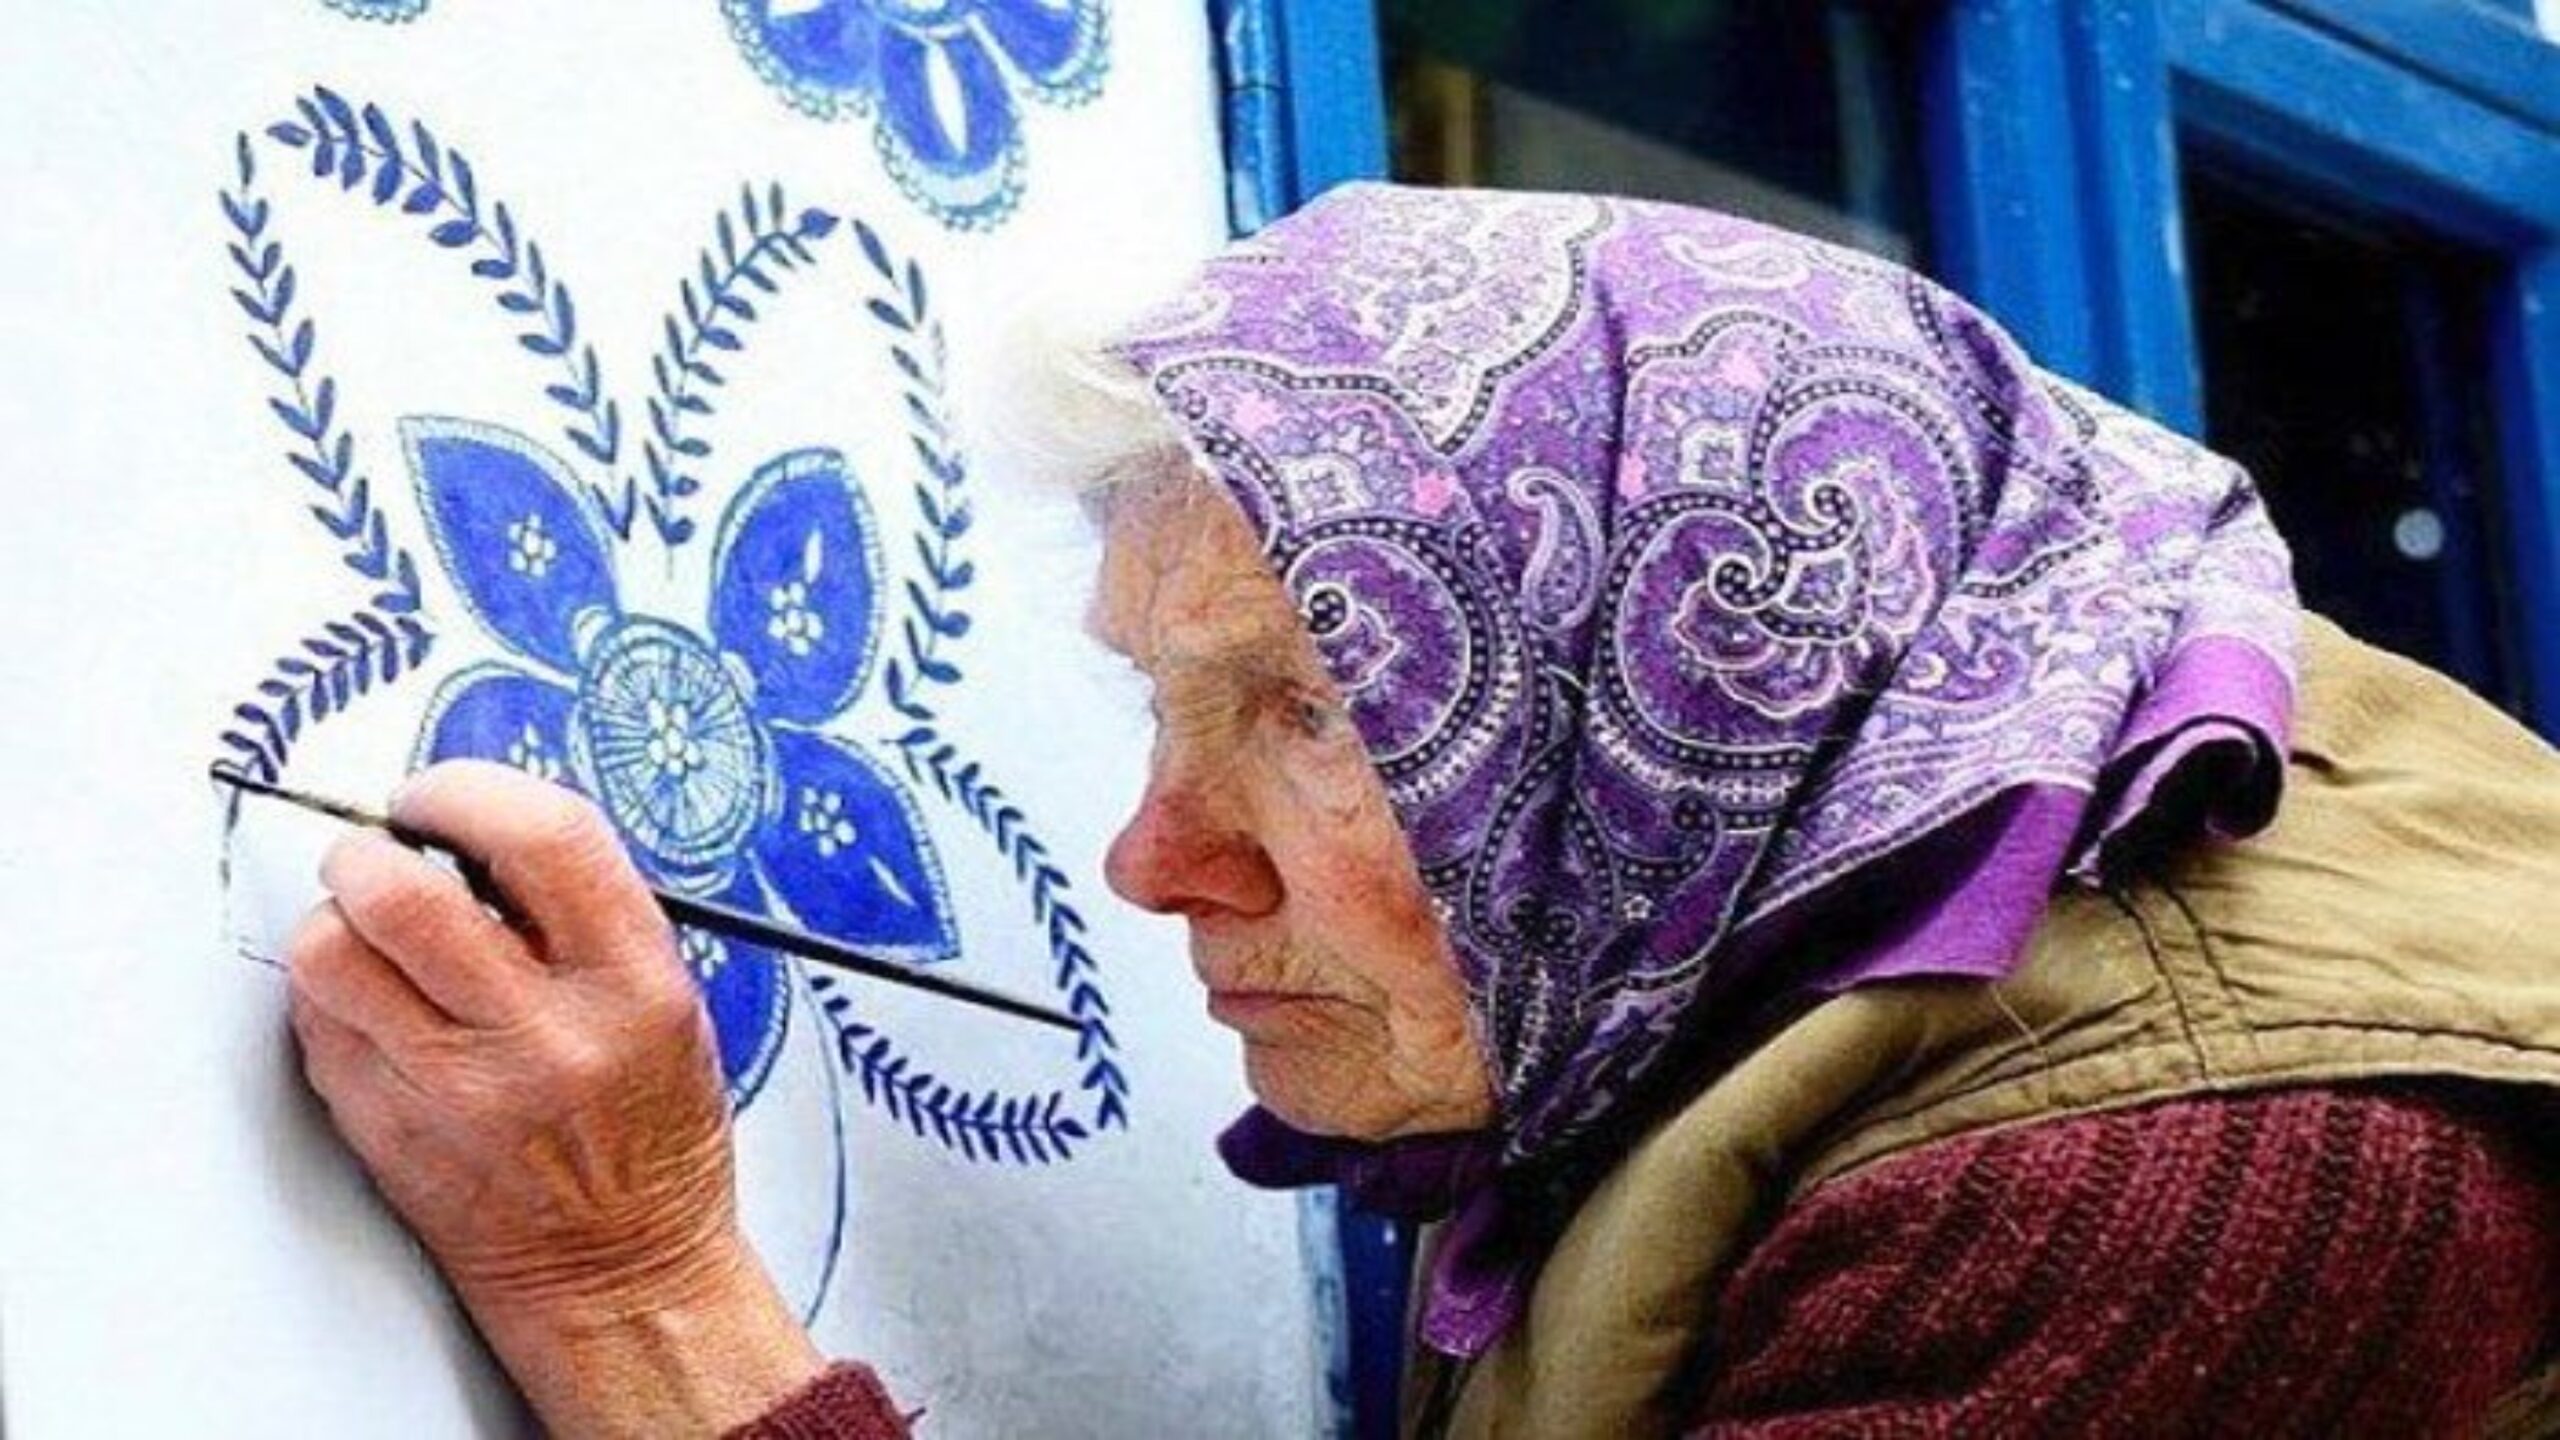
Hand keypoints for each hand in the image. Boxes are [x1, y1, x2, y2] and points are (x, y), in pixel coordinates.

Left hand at [288, 760, 822, 1435]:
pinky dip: (331, 998)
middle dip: (373, 852)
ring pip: (330, 953)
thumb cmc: (652, 1136)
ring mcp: (454, 1089)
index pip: (541, 838)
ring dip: (338, 922)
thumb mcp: (670, 1002)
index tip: (442, 797)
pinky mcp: (386, 1131)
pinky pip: (315, 1025)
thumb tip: (478, 832)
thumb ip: (584, 915)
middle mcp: (542, 1033)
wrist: (622, 1270)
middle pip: (401, 892)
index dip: (469, 791)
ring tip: (373, 935)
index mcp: (631, 982)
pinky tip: (378, 1009)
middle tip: (383, 856)